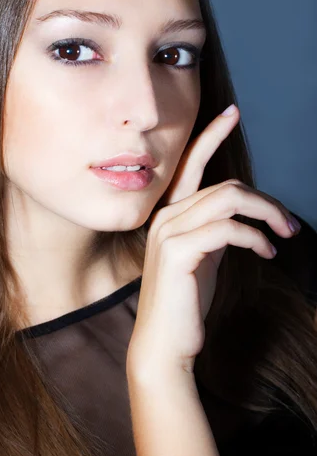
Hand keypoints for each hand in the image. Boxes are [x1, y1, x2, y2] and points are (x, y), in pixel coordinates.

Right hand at [126, 104, 300, 379]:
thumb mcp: (203, 256)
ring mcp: (168, 232)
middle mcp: (165, 216)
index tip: (232, 112)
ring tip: (286, 234)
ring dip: (268, 214)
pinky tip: (267, 253)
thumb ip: (214, 229)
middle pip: (226, 186)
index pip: (189, 164)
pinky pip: (228, 229)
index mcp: (170, 214)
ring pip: (229, 200)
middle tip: (291, 223)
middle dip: (266, 200)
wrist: (166, 342)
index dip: (211, 135)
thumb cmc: (186, 300)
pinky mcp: (177, 251)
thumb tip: (242, 216)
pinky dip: (256, 238)